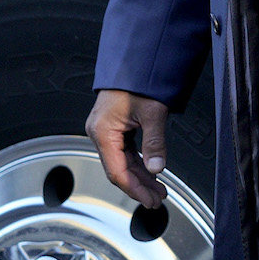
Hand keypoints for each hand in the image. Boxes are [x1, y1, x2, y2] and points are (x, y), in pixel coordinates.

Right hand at [87, 88, 170, 208]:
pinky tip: (150, 172)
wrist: (134, 59)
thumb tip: (157, 168)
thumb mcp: (152, 112)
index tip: (149, 200)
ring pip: (122, 161)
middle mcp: (100, 132)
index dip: (134, 189)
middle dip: (139, 186)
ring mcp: (105, 130)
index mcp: (103, 132)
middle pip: (119, 169)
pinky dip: (138, 162)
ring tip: (158, 189)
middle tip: (157, 199)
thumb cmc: (139, 79)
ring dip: (140, 176)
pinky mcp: (113, 126)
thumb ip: (155, 143)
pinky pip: (125, 151)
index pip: (117, 171)